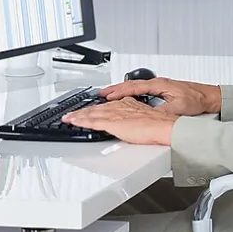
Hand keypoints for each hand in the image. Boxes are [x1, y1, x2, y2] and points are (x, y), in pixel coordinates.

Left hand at [61, 97, 177, 144]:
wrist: (165, 127)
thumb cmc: (160, 125)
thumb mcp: (143, 119)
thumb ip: (134, 120)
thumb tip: (130, 126)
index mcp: (127, 104)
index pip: (106, 106)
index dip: (94, 109)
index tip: (86, 111)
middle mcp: (119, 107)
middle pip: (96, 108)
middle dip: (81, 111)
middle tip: (70, 114)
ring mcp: (115, 114)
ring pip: (91, 113)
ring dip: (77, 116)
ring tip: (67, 118)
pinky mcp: (112, 123)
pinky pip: (92, 121)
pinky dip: (81, 121)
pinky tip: (73, 122)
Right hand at [99, 77, 220, 116]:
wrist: (209, 97)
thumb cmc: (197, 100)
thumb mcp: (177, 109)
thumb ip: (161, 112)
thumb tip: (147, 117)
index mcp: (159, 85)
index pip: (134, 87)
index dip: (118, 92)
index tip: (106, 95)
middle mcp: (158, 83)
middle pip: (131, 84)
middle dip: (115, 89)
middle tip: (101, 93)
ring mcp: (159, 85)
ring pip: (135, 86)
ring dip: (122, 90)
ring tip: (110, 94)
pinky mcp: (162, 89)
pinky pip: (141, 89)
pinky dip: (131, 92)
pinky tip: (127, 97)